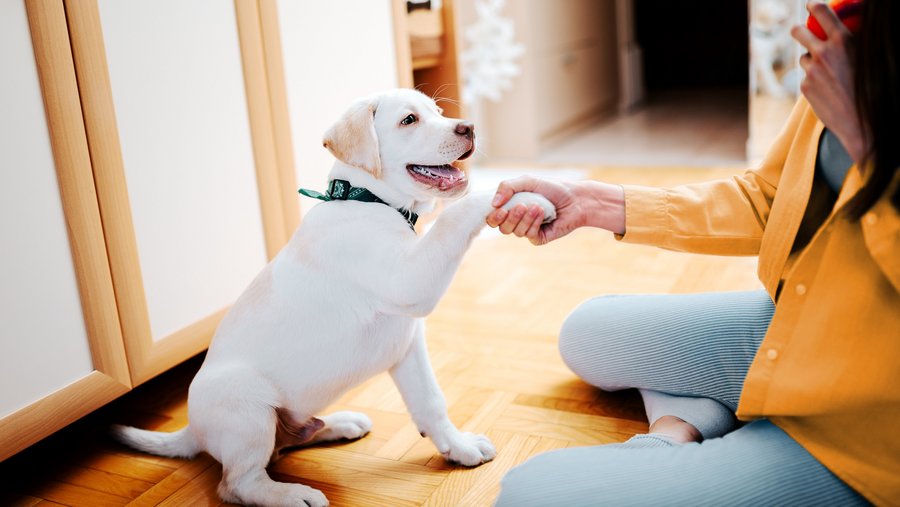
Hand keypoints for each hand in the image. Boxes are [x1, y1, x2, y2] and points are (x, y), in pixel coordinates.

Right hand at [486, 177, 624, 244]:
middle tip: (521, 206)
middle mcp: (517, 220)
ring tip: (538, 206)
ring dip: (525, 218)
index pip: (493, 218)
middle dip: (510, 217)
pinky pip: (529, 235)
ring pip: (515, 232)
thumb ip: (507, 186)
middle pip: (502, 228)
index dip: (493, 217)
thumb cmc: (552, 188)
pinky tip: (543, 212)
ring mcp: (528, 230)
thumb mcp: (528, 181)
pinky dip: (534, 222)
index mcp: (511, 207)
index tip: (500, 209)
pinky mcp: (539, 238)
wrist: (576, 198)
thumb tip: (494, 203)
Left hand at [791, 1, 867, 161]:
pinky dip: (814, 78)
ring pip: (804, 57)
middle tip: (803, 31)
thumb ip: (854, 42)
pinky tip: (829, 88)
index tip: (812, 5)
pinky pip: (806, 76)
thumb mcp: (870, 57)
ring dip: (812, 60)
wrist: (864, 121)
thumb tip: (852, 31)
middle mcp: (824, 53)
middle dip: (799, 30)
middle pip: (798, 31)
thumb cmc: (874, 88)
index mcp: (843, 41)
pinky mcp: (805, 86)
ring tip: (829, 72)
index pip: (821, 12)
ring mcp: (812, 70)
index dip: (814, 6)